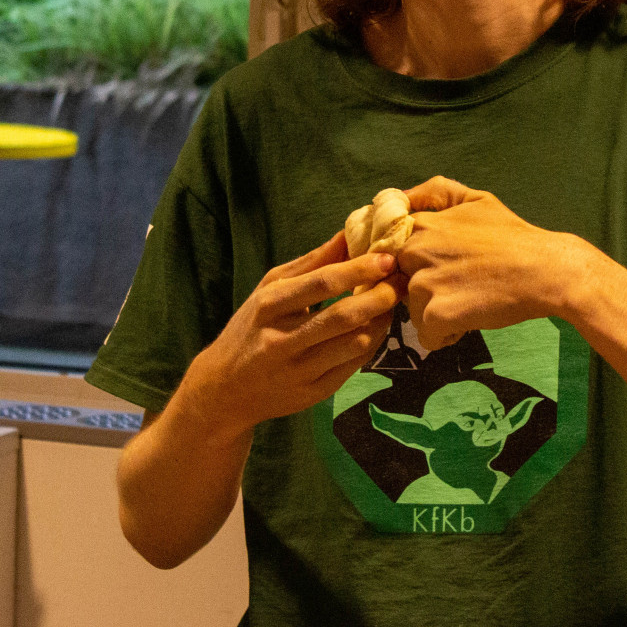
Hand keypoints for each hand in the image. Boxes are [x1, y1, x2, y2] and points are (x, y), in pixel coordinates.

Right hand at [183, 232, 401, 437]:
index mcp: (269, 306)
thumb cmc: (251, 328)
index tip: (387, 258)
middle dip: (380, 296)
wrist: (225, 389)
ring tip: (390, 303)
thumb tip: (349, 232)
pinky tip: (376, 328)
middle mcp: (282, 340)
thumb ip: (311, 262)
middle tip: (400, 281)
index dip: (359, 269)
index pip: (321, 284)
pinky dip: (372, 344)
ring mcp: (298, 371)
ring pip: (355, 344)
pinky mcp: (313, 394)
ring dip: (381, 321)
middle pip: (343, 316)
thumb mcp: (269, 289)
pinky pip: (354, 366)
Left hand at [396, 176, 594, 350]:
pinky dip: (444, 336)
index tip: (436, 270)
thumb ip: (435, 192)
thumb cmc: (513, 236)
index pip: (392, 251)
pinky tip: (467, 322)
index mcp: (420, 225)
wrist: (545, 270)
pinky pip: (426, 335)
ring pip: (412, 310)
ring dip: (435, 313)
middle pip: (400, 281)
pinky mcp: (436, 312)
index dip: (412, 265)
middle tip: (457, 286)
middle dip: (423, 289)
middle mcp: (415, 251)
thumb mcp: (476, 199)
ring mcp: (424, 282)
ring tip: (467, 304)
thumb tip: (401, 196)